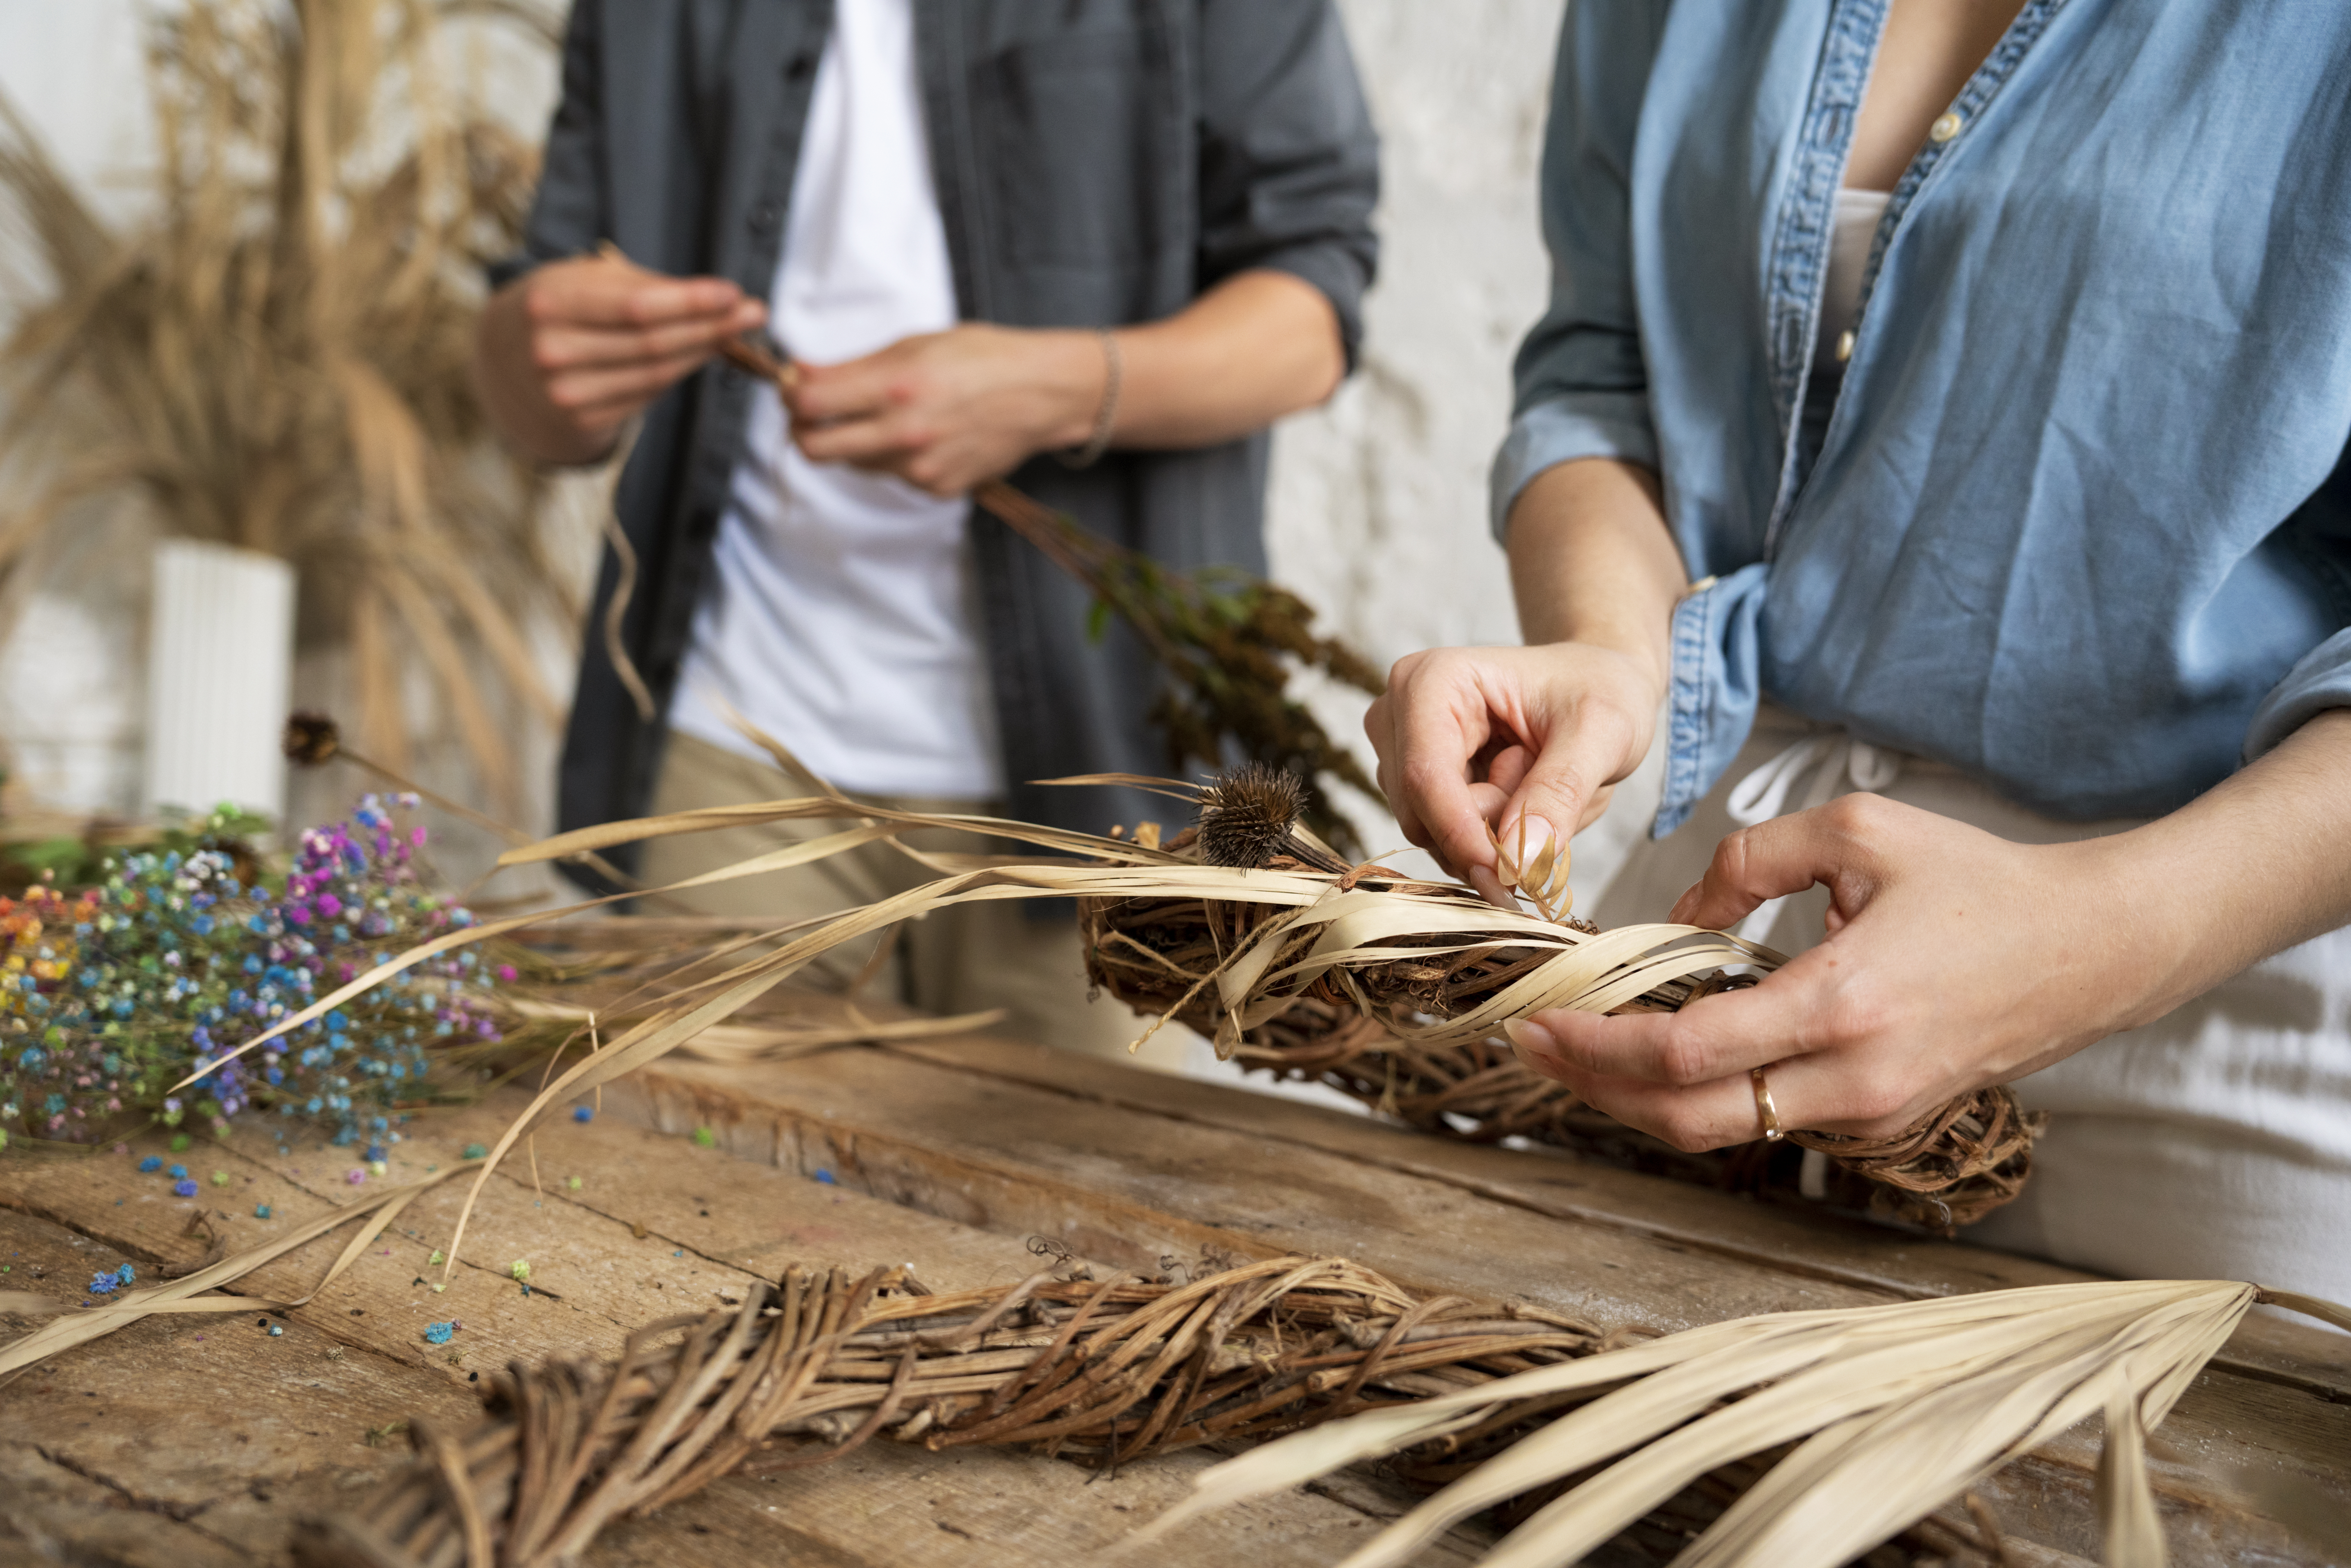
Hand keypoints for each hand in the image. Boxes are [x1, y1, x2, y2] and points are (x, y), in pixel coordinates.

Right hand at [474, 253, 765, 464]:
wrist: (503, 364)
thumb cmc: (556, 308)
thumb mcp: (581, 279)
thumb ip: (640, 284)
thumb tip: (710, 298)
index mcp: (549, 303)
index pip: (637, 306)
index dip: (691, 301)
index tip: (734, 294)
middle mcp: (552, 351)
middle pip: (653, 342)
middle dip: (711, 327)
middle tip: (754, 313)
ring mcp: (566, 392)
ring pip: (656, 373)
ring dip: (704, 353)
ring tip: (737, 334)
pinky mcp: (582, 420)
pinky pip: (647, 395)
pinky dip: (679, 375)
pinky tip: (700, 356)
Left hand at [783, 324, 1102, 495]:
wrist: (1041, 394)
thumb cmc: (982, 358)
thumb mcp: (914, 344)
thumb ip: (854, 366)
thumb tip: (800, 375)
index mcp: (895, 386)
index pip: (810, 404)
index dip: (790, 395)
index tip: (793, 387)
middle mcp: (904, 433)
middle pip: (816, 448)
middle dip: (804, 429)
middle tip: (813, 412)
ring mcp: (919, 468)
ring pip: (854, 463)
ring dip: (852, 441)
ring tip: (885, 415)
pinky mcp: (936, 489)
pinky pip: (893, 476)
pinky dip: (893, 457)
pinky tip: (922, 433)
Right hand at [1365, 641, 1665, 903]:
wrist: (1596, 682)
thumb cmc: (1598, 690)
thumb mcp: (1602, 734)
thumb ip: (1559, 793)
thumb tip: (1517, 863)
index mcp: (1433, 680)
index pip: (1425, 776)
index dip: (1463, 834)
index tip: (1512, 877)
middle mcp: (1399, 713)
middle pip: (1419, 813)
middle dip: (1486, 830)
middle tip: (1549, 801)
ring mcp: (1400, 751)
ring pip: (1429, 833)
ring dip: (1491, 831)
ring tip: (1536, 784)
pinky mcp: (1412, 782)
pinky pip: (1442, 838)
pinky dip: (1487, 834)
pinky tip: (1517, 796)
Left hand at [1501, 793, 2170, 1150]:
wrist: (2089, 949)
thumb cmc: (1976, 881)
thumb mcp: (1857, 833)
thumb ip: (1748, 862)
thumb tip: (1674, 917)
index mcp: (1842, 1004)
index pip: (1685, 1054)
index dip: (1598, 1045)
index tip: (1541, 1019)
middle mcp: (1854, 1078)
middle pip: (1687, 1119)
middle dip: (1594, 1088)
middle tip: (1531, 1044)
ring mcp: (1871, 1112)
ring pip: (1723, 1130)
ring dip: (1639, 1100)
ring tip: (1576, 1051)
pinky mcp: (1880, 1120)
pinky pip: (1769, 1121)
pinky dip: (1700, 1097)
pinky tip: (1658, 1057)